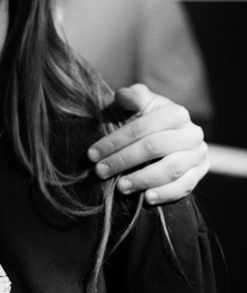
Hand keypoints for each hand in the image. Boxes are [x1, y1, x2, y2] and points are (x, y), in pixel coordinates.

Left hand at [88, 84, 208, 204]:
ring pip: (171, 169)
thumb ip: (133, 98)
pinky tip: (147, 198)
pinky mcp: (200, 173)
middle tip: (100, 172)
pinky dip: (166, 193)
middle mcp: (191, 133)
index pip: (141, 128)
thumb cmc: (149, 121)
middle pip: (154, 148)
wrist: (172, 137)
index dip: (115, 141)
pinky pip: (184, 186)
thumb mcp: (141, 106)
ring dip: (143, 179)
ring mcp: (198, 154)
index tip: (92, 154)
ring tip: (121, 187)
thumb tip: (122, 95)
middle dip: (123, 160)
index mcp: (176, 113)